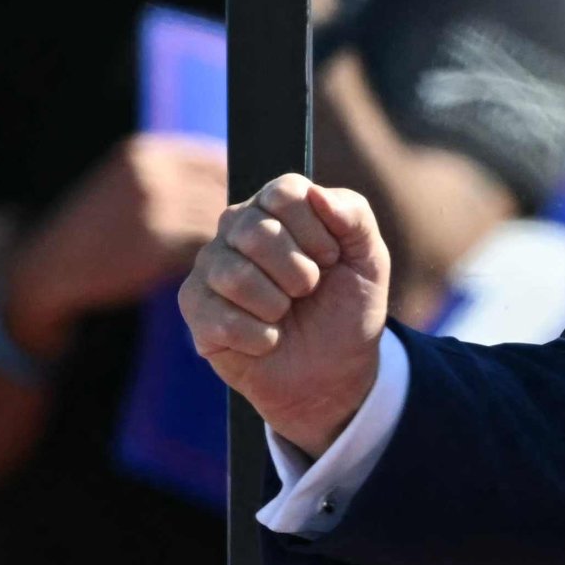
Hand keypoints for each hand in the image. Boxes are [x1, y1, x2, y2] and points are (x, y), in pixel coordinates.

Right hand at [10, 133, 238, 350]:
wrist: (48, 267)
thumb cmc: (94, 232)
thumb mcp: (126, 188)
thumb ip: (169, 179)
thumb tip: (226, 184)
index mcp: (147, 155)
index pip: (216, 162)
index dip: (237, 188)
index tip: (257, 210)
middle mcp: (152, 173)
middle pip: (221, 189)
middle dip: (244, 216)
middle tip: (263, 241)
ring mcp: (153, 206)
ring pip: (216, 219)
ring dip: (236, 242)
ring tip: (249, 262)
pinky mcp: (154, 241)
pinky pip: (202, 247)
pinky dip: (215, 261)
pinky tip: (220, 276)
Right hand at [180, 176, 395, 458]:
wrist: (334, 372)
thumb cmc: (346, 308)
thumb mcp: (369, 260)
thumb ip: (354, 216)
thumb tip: (316, 193)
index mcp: (277, 206)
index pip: (284, 193)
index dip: (316, 233)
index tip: (330, 259)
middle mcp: (237, 227)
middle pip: (255, 231)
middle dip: (298, 273)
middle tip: (308, 291)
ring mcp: (211, 266)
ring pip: (233, 275)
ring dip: (276, 306)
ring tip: (285, 314)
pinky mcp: (195, 307)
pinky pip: (218, 318)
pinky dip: (258, 338)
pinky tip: (267, 340)